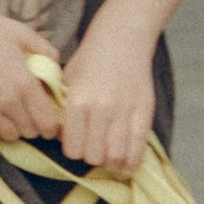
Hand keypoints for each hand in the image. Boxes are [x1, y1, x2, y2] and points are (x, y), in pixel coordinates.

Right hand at [0, 0, 64, 146]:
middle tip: (27, 110)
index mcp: (25, 83)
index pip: (48, 123)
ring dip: (13, 128)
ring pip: (9, 136)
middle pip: (30, 132)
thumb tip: (57, 70)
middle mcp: (8, 101)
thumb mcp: (22, 32)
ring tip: (8, 112)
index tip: (48, 118)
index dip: (52, 125)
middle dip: (33, 124)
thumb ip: (46, 51)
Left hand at [55, 20, 159, 178]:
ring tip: (108, 159)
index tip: (75, 145)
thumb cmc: (90, 59)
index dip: (72, 151)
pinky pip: (138, 147)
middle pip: (94, 156)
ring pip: (116, 156)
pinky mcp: (144, 111)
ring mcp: (125, 110)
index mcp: (78, 100)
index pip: (72, 148)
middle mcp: (101, 108)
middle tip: (92, 151)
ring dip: (111, 163)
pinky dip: (131, 162)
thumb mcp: (67, 79)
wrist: (122, 38)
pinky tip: (126, 165)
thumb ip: (62, 108)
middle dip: (91, 158)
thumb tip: (59, 137)